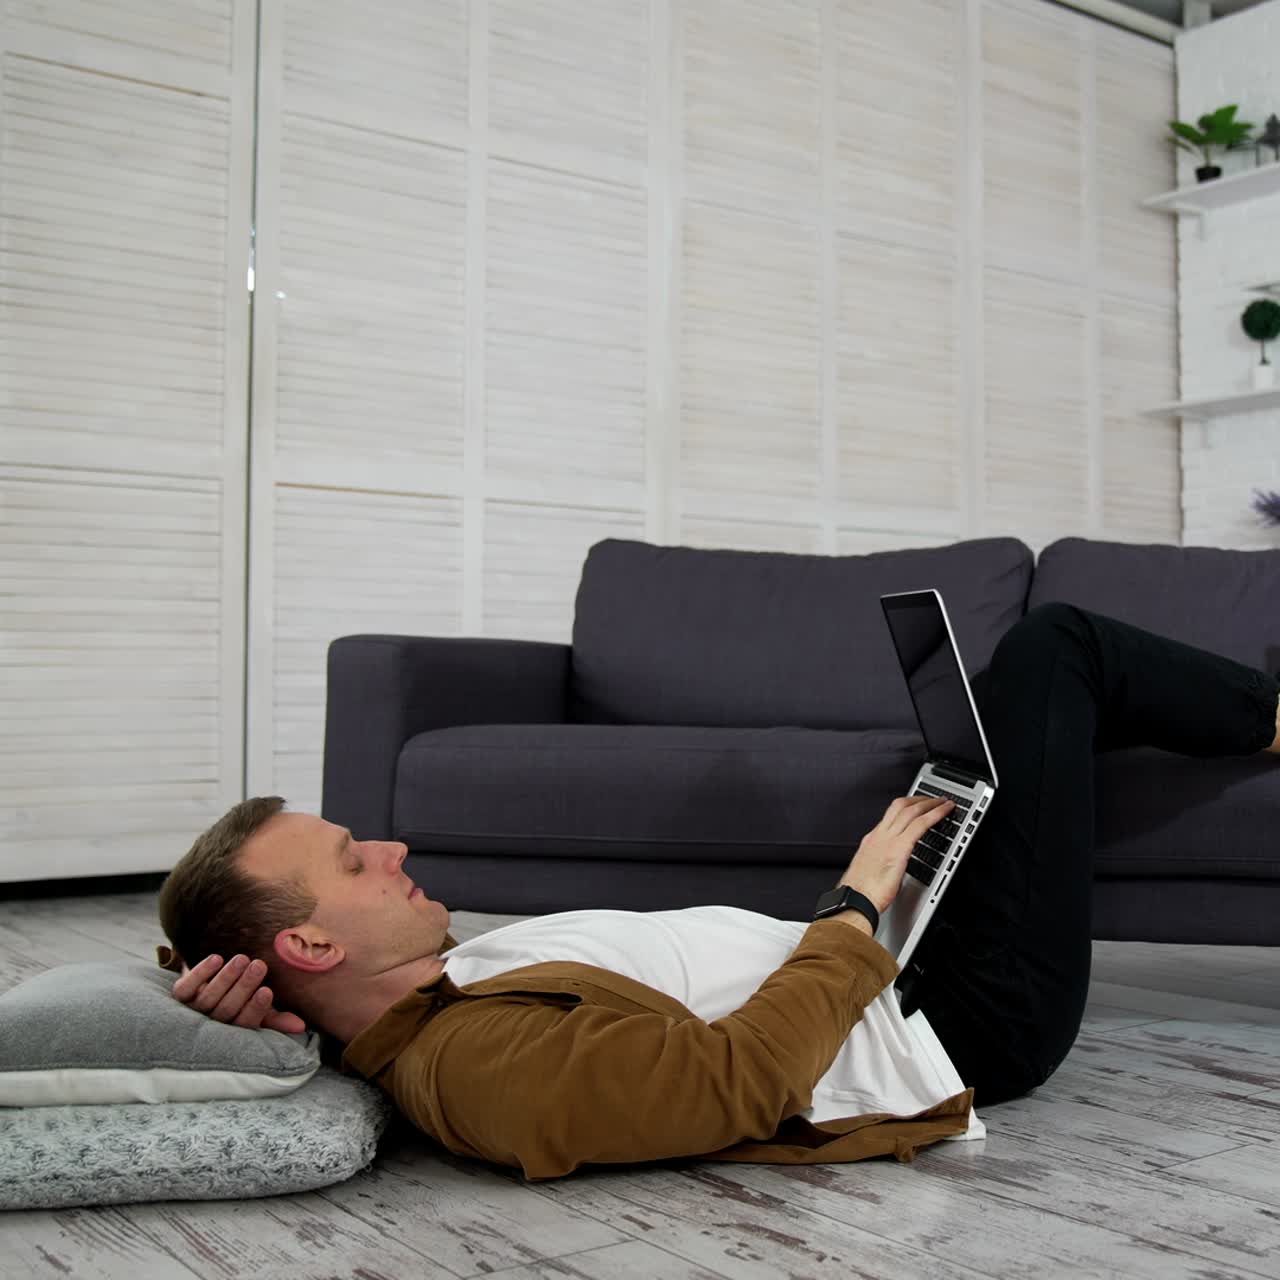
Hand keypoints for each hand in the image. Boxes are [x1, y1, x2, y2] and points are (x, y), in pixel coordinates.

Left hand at [172, 953, 307, 1033]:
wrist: (208, 987)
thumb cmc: (240, 1002)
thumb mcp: (258, 1011)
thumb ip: (276, 1019)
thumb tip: (301, 1026)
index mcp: (231, 1033)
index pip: (244, 1025)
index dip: (255, 1010)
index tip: (267, 991)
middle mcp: (210, 1025)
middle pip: (225, 1010)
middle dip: (242, 988)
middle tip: (259, 966)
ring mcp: (192, 1011)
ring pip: (207, 998)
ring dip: (225, 978)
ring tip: (242, 959)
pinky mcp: (180, 995)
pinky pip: (186, 987)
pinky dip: (200, 973)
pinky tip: (216, 959)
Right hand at [839, 795, 954, 913]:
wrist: (854, 901)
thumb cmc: (861, 894)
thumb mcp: (870, 872)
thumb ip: (883, 864)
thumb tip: (892, 868)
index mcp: (872, 840)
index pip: (891, 816)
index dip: (907, 807)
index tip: (917, 806)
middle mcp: (879, 835)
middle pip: (900, 806)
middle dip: (920, 799)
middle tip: (934, 798)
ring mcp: (888, 840)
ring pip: (911, 810)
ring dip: (930, 803)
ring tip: (943, 802)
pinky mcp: (899, 848)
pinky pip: (920, 824)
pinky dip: (935, 814)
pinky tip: (945, 812)